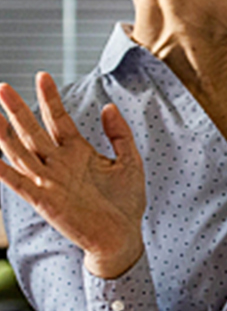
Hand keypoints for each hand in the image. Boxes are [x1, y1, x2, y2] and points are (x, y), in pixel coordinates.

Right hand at [0, 74, 145, 278]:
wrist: (122, 236)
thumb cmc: (126, 201)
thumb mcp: (129, 161)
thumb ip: (120, 134)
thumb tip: (108, 106)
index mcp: (77, 152)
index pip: (58, 119)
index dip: (50, 98)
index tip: (42, 75)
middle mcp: (58, 163)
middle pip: (33, 131)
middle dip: (18, 109)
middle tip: (3, 87)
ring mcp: (49, 181)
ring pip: (20, 152)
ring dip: (4, 134)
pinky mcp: (44, 200)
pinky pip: (19, 183)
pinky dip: (4, 171)